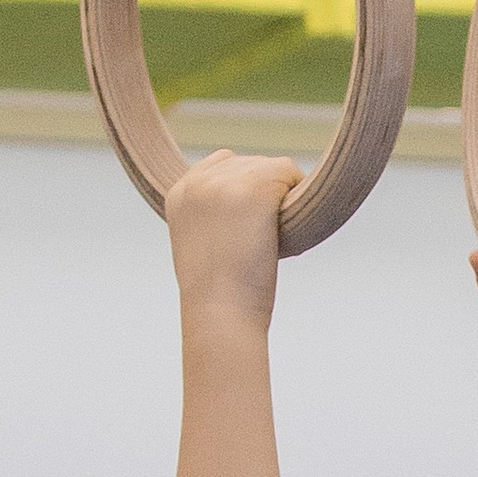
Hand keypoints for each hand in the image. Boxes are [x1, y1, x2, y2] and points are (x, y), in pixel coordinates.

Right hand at [165, 150, 300, 327]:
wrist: (220, 314)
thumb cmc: (218, 295)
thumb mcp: (202, 244)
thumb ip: (215, 214)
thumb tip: (249, 204)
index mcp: (179, 192)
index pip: (223, 162)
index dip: (246, 187)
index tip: (250, 223)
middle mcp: (198, 181)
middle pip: (251, 164)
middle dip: (266, 194)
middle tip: (260, 240)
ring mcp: (224, 182)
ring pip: (273, 168)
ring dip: (283, 197)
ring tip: (270, 239)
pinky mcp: (253, 189)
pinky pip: (290, 173)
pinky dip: (298, 195)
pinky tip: (290, 226)